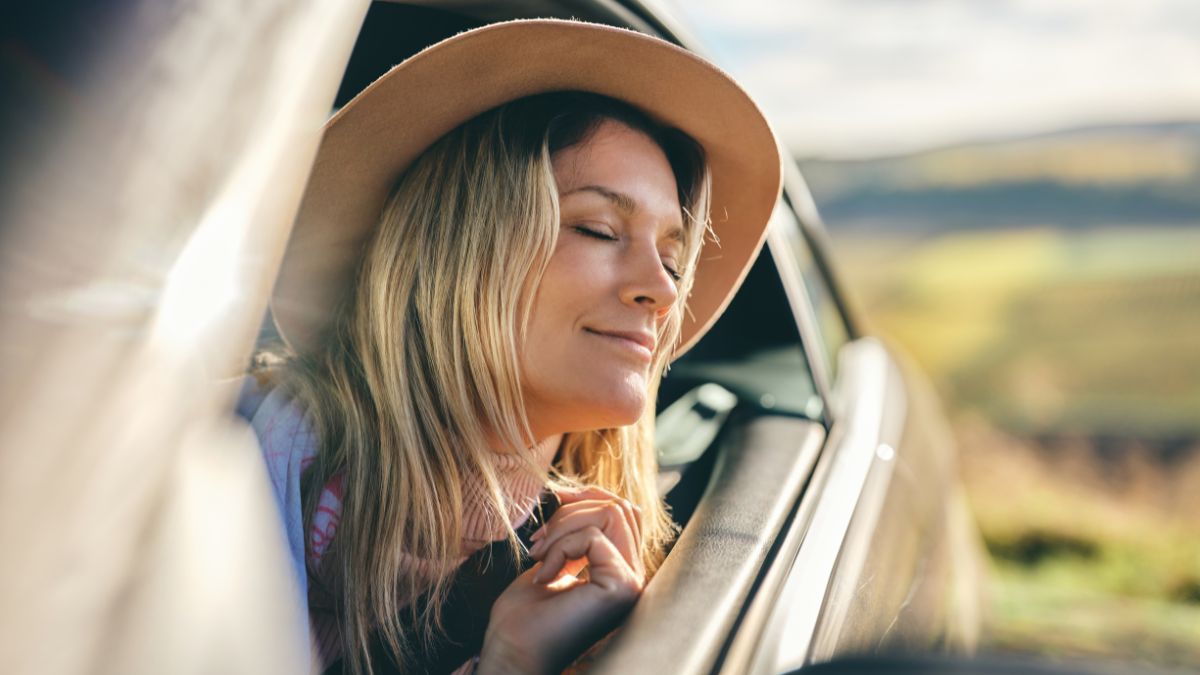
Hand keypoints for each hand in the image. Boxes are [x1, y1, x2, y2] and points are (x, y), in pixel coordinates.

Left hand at [477, 487, 644, 674]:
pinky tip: (544, 576)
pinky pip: (593, 536)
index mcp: (618, 572)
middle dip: (572, 510)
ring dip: (563, 527)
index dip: (589, 496)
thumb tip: (588, 496)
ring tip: (538, 557)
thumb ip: (579, 534)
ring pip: (612, 513)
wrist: (511, 654)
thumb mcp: (555, 560)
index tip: (555, 496)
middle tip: (537, 541)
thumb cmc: (523, 618)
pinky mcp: (621, 586)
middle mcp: (632, 578)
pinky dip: (560, 547)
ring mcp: (631, 583)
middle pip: (621, 508)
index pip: (624, 513)